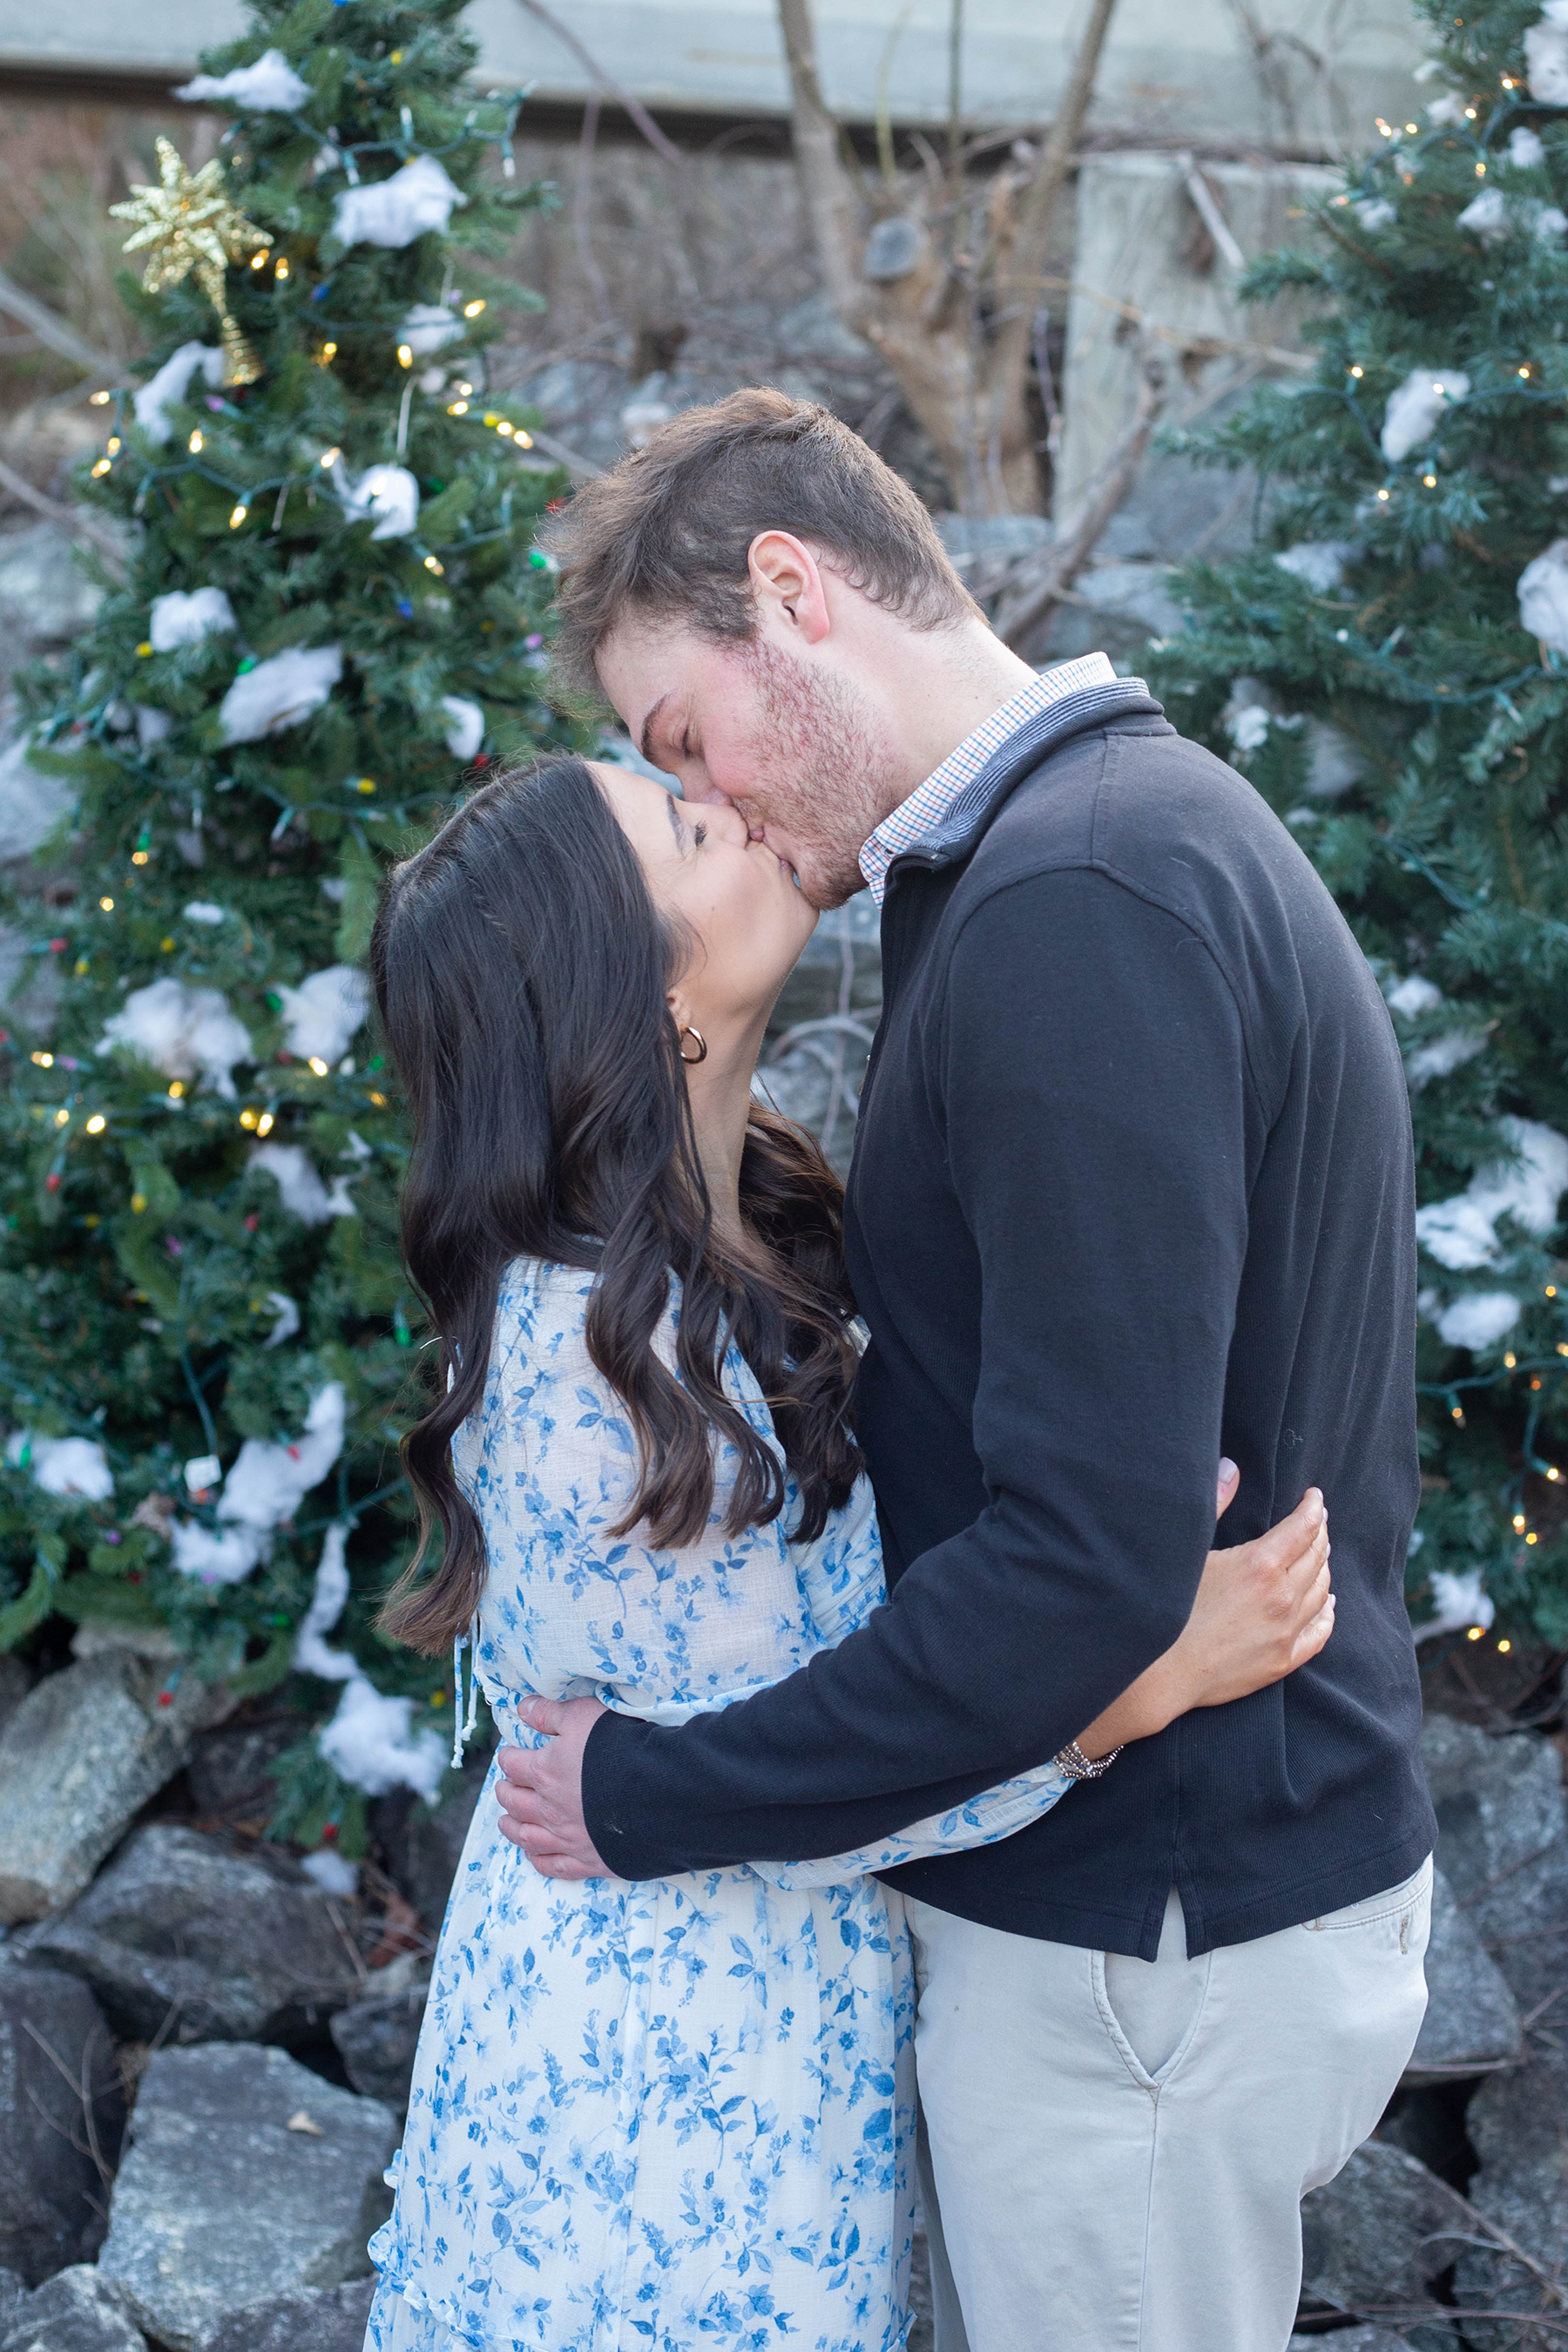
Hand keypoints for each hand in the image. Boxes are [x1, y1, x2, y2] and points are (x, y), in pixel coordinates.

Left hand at [494, 1694, 611, 1878]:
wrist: (659, 1792)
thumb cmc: (621, 1748)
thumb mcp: (583, 1716)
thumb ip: (549, 1712)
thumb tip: (522, 1708)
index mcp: (545, 1773)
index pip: (513, 1765)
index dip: (508, 1757)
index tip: (508, 1754)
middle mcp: (549, 1809)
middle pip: (515, 1802)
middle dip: (506, 1792)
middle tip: (504, 1786)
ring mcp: (567, 1838)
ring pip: (527, 1837)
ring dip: (512, 1828)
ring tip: (506, 1821)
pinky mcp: (588, 1860)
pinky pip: (553, 1866)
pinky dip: (539, 1861)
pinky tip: (534, 1856)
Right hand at [1076, 1466, 1331, 1757]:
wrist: (1160, 1672)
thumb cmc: (1167, 1607)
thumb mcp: (1189, 1549)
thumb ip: (1214, 1504)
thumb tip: (1230, 1468)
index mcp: (1261, 1565)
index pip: (1303, 1527)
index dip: (1312, 1507)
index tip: (1314, 1496)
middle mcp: (1283, 1597)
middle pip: (1317, 1556)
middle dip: (1319, 1532)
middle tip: (1316, 1521)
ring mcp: (1286, 1631)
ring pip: (1322, 1591)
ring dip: (1323, 1568)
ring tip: (1320, 1554)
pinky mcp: (1283, 1661)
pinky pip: (1320, 1632)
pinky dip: (1327, 1612)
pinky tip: (1327, 1603)